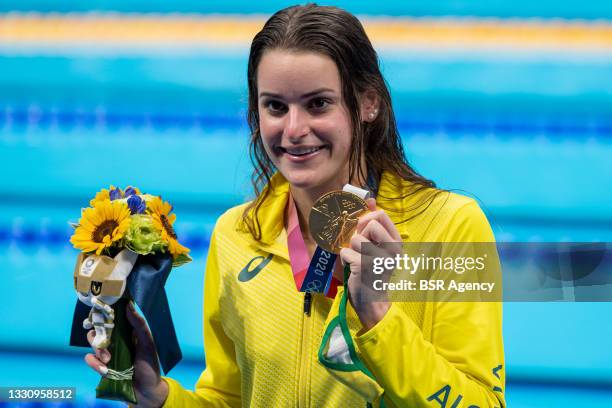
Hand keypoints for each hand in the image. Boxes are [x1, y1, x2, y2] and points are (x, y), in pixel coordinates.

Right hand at [84, 302, 168, 406]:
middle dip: (99, 334)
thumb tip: (128, 305)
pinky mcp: (101, 366)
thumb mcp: (147, 343)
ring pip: (92, 342)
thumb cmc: (149, 365)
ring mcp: (108, 352)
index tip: (101, 309)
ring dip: (98, 350)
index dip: (105, 312)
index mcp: (127, 331)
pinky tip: (105, 370)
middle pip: (99, 327)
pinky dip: (94, 363)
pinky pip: (90, 359)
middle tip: (106, 342)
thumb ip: (139, 325)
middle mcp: (116, 339)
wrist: (146, 391)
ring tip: (108, 360)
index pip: (112, 317)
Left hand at [339, 198, 401, 330]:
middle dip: (359, 235)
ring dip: (351, 249)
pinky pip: (345, 252)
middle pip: (369, 223)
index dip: (367, 219)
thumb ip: (373, 222)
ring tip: (358, 260)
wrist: (372, 299)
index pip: (381, 214)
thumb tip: (370, 199)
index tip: (364, 231)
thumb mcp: (376, 244)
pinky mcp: (365, 267)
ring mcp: (380, 257)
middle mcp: (393, 249)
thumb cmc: (372, 269)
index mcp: (397, 241)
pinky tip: (353, 269)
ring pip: (355, 238)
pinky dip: (345, 260)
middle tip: (361, 249)